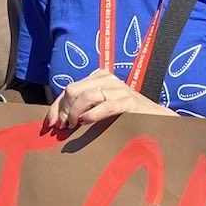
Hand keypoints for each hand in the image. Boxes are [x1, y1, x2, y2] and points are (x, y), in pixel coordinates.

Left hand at [46, 69, 172, 131]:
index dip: (56, 106)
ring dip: (74, 114)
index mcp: (99, 77)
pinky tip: (86, 123)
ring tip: (73, 127)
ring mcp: (118, 89)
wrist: (156, 118)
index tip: (50, 123)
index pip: (70, 88)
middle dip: (64, 110)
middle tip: (63, 127)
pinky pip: (105, 106)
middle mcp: (107, 79)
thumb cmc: (126, 115)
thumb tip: (59, 120)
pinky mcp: (128, 102)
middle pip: (73, 90)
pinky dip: (92, 115)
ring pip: (85, 96)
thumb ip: (84, 107)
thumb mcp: (103, 105)